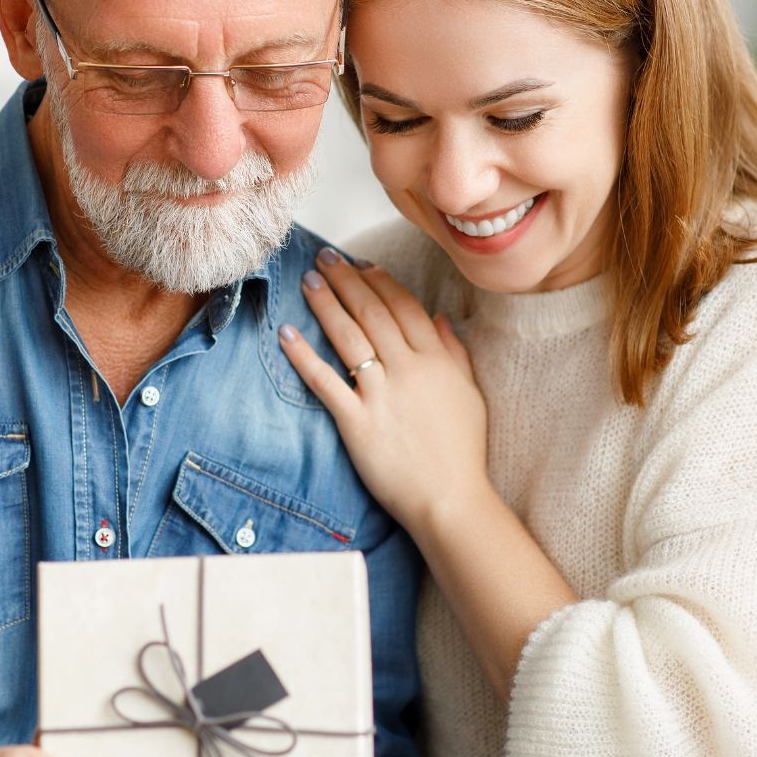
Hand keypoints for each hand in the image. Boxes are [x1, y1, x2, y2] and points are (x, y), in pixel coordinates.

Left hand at [278, 249, 488, 537]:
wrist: (450, 498)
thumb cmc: (461, 451)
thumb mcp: (469, 394)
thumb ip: (454, 352)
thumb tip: (439, 317)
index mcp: (436, 359)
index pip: (404, 306)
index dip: (379, 281)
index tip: (361, 263)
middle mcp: (408, 369)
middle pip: (372, 312)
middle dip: (347, 280)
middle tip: (326, 258)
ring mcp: (381, 394)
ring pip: (349, 337)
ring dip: (326, 304)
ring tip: (308, 280)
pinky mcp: (357, 422)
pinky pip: (326, 381)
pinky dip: (304, 356)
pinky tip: (286, 334)